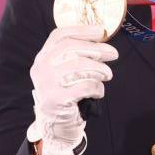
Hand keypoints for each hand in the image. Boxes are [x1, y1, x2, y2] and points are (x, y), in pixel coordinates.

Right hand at [26, 24, 118, 154]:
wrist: (57, 124)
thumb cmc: (66, 93)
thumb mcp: (65, 71)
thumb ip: (75, 55)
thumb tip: (101, 37)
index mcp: (43, 57)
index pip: (59, 36)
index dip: (82, 30)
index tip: (100, 31)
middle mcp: (41, 67)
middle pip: (71, 48)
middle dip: (96, 49)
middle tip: (113, 54)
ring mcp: (46, 83)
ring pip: (78, 66)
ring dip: (99, 69)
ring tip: (108, 74)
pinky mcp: (56, 99)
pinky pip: (84, 86)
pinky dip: (97, 87)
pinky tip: (99, 91)